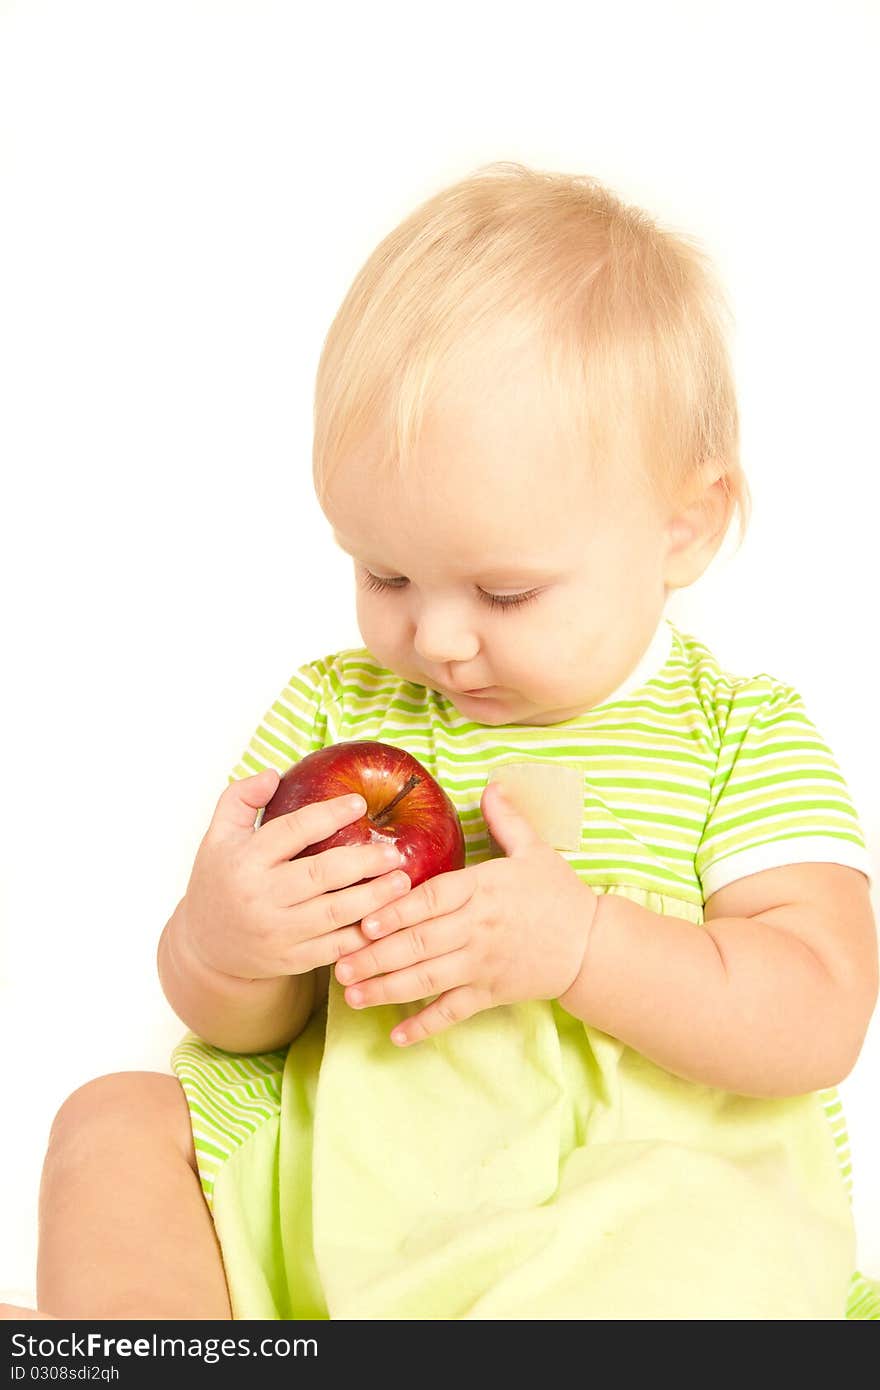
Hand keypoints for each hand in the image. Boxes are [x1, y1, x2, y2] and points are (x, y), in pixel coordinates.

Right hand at [181, 768, 412, 981]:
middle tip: (394, 851)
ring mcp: (276, 932)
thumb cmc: (219, 882)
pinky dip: (364, 934)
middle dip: (364, 861)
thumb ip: (241, 798)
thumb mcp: (218, 836)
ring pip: (335, 913)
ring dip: (375, 897)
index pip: (293, 830)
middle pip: (321, 874)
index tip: (359, 804)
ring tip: (402, 881)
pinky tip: (387, 918)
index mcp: (244, 860)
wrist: (205, 948)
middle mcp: (260, 897)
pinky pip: (335, 947)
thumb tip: (273, 774)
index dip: (329, 814)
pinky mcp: (291, 959)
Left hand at [334, 780, 597, 1044]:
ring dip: (387, 989)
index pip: (434, 900)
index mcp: (483, 890)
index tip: (366, 920)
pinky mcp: (490, 994)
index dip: (398, 911)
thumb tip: (491, 783)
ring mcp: (482, 965)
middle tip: (338, 963)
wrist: (594, 947)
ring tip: (351, 995)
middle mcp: (478, 929)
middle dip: (377, 955)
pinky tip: (396, 1035)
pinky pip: (453, 1012)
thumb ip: (507, 819)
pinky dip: (425, 1025)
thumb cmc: (560, 895)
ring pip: (428, 980)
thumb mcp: (536, 851)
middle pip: (421, 944)